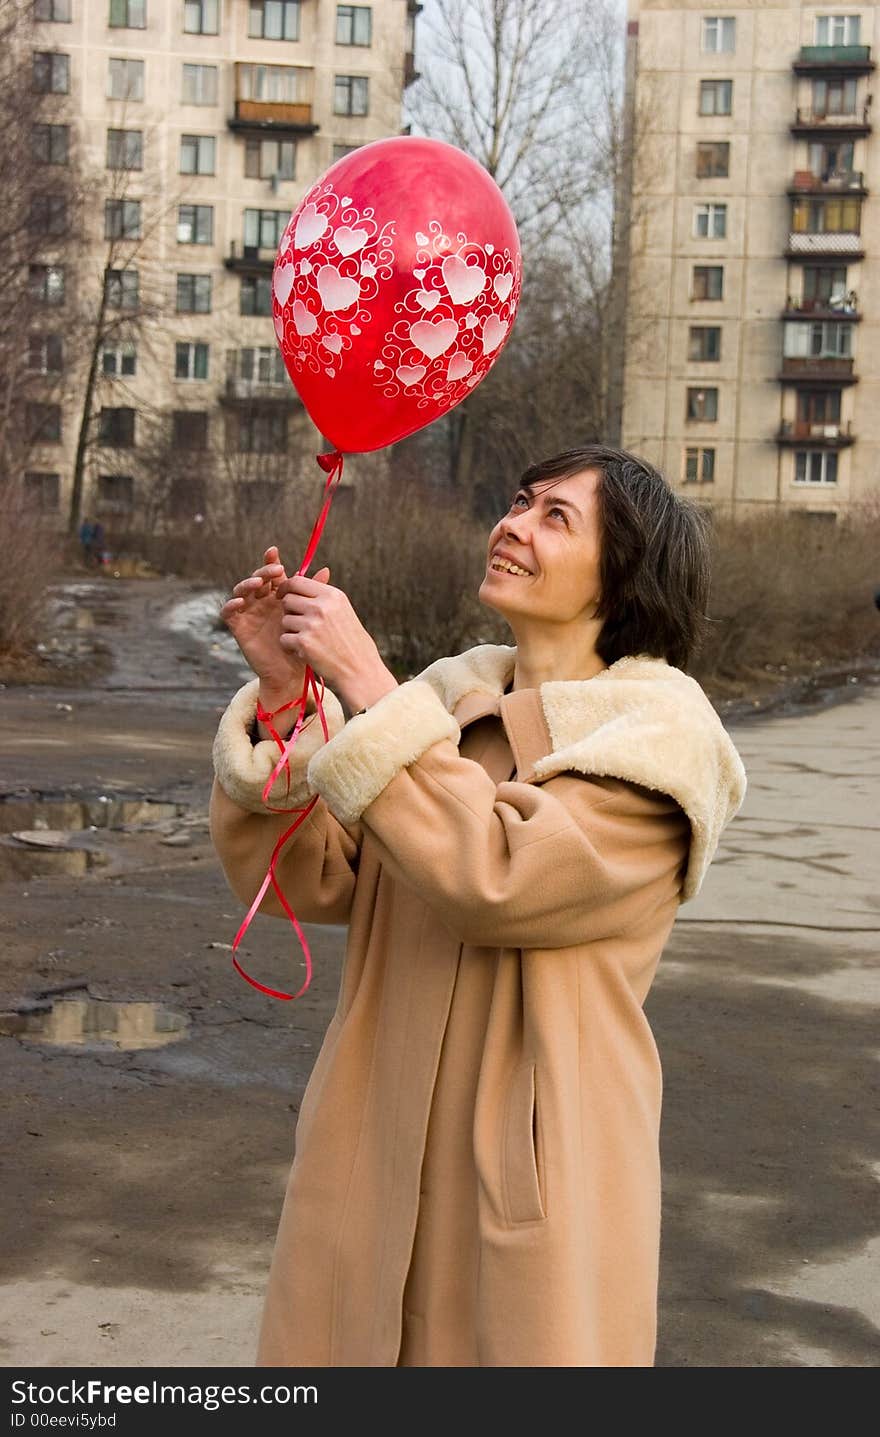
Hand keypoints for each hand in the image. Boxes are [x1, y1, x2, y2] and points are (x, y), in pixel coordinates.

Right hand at [220, 546, 330, 703]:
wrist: (291, 672)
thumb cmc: (301, 643)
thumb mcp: (309, 616)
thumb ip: (313, 594)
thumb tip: (325, 569)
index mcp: (277, 596)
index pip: (271, 574)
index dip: (270, 561)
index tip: (274, 551)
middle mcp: (261, 602)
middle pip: (256, 579)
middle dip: (262, 572)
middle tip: (274, 570)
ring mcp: (249, 613)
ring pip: (241, 591)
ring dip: (246, 584)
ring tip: (257, 583)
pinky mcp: (239, 627)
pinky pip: (228, 613)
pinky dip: (230, 605)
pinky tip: (239, 602)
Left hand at [276, 568, 396, 711]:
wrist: (360, 671)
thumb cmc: (352, 643)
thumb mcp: (343, 612)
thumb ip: (321, 597)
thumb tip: (297, 579)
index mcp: (333, 595)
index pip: (297, 581)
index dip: (286, 588)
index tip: (282, 596)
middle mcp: (322, 606)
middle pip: (287, 600)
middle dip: (289, 612)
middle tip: (300, 625)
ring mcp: (312, 624)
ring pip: (285, 621)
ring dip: (292, 632)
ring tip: (310, 642)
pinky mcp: (304, 643)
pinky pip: (284, 639)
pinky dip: (291, 648)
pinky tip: (306, 653)